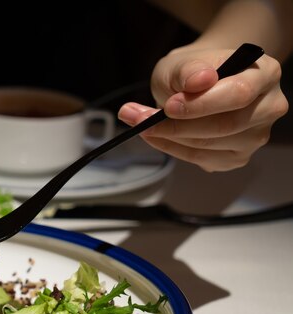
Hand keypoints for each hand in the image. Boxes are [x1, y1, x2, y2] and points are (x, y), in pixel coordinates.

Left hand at [118, 47, 288, 171]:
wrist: (198, 82)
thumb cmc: (194, 70)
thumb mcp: (183, 61)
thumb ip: (189, 69)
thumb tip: (200, 80)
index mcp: (265, 74)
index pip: (239, 93)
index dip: (202, 104)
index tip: (169, 106)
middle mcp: (269, 107)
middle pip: (225, 126)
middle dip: (177, 125)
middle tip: (139, 118)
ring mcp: (255, 136)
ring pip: (209, 145)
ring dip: (168, 137)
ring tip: (139, 121)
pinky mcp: (236, 157)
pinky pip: (200, 158)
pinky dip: (171, 148)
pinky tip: (155, 135)